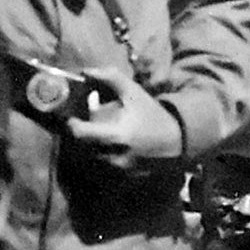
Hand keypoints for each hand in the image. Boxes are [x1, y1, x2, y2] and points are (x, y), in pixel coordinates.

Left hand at [60, 67, 184, 174]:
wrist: (177, 141)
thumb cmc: (153, 115)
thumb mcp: (134, 93)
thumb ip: (110, 78)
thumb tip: (86, 71)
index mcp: (116, 135)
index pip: (80, 134)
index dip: (72, 124)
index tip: (74, 117)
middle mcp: (114, 156)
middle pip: (85, 144)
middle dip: (87, 132)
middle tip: (94, 122)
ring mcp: (119, 170)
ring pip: (94, 155)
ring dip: (96, 144)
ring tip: (108, 132)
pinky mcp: (124, 178)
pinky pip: (106, 165)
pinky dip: (107, 154)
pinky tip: (118, 144)